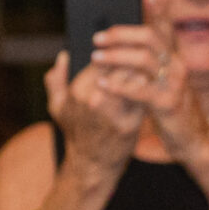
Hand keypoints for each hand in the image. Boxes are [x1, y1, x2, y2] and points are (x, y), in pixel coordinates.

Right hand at [43, 49, 145, 178]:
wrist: (91, 163)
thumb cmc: (76, 132)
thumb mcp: (57, 107)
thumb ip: (56, 80)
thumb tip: (64, 56)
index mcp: (78, 91)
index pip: (102, 59)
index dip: (116, 50)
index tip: (125, 47)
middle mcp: (95, 99)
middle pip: (119, 66)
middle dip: (131, 57)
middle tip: (143, 51)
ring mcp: (113, 112)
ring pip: (134, 79)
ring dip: (143, 70)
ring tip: (150, 65)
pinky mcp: (130, 123)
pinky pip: (142, 98)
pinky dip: (148, 88)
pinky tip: (152, 84)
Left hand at [83, 23, 208, 160]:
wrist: (192, 140)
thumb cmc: (169, 110)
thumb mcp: (161, 84)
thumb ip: (146, 67)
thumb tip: (119, 48)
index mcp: (173, 59)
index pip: (159, 30)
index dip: (145, 17)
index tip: (130, 5)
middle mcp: (177, 66)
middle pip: (150, 38)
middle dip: (121, 34)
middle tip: (97, 38)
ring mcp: (175, 84)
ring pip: (145, 60)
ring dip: (116, 56)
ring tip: (95, 57)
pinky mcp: (168, 104)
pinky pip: (140, 90)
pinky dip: (118, 85)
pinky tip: (101, 83)